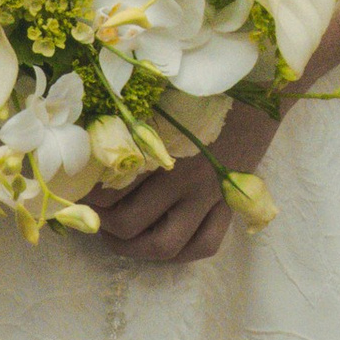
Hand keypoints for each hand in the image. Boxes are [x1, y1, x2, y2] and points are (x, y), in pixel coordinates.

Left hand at [89, 96, 276, 264]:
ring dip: (134, 249)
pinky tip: (165, 243)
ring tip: (119, 238)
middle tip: (92, 217)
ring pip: (166, 245)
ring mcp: (209, 196)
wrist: (263, 87)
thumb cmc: (206, 88)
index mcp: (163, 149)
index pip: (111, 188)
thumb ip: (134, 125)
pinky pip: (206, 244)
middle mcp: (184, 179)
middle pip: (130, 222)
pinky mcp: (229, 204)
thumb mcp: (163, 99)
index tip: (76, 189)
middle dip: (103, 226)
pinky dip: (182, 252)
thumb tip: (94, 144)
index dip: (87, 195)